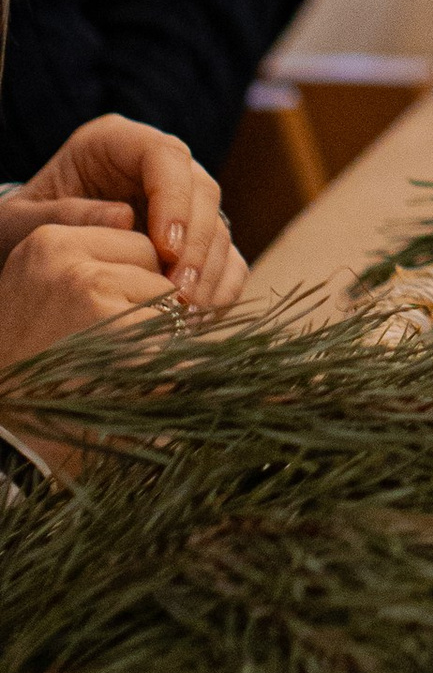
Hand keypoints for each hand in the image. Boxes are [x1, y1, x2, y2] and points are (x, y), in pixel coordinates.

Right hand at [0, 217, 184, 473]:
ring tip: (109, 368)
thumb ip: (90, 261)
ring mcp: (94, 292)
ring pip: (169, 301)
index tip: (102, 318)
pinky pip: (175, 337)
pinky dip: (166, 364)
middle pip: (155, 265)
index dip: (133, 285)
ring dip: (158, 337)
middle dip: (150, 306)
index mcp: (47, 243)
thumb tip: (150, 236)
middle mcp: (68, 258)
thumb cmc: (32, 369)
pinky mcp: (120, 331)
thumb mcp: (43, 294)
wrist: (6, 436)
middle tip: (106, 348)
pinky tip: (125, 384)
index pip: (133, 240)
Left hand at [1, 113, 245, 313]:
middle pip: (201, 190)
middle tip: (181, 291)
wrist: (27, 259)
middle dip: (198, 242)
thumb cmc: (16, 232)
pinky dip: (219, 288)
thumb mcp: (18, 224)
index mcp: (113, 143)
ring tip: (187, 314)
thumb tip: (125, 218)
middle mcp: (155, 167)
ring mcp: (178, 203)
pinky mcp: (191, 240)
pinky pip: (224, 259)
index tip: (165, 249)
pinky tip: (197, 318)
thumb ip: (62, 216)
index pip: (164, 156)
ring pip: (218, 225)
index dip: (174, 199)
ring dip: (210, 271)